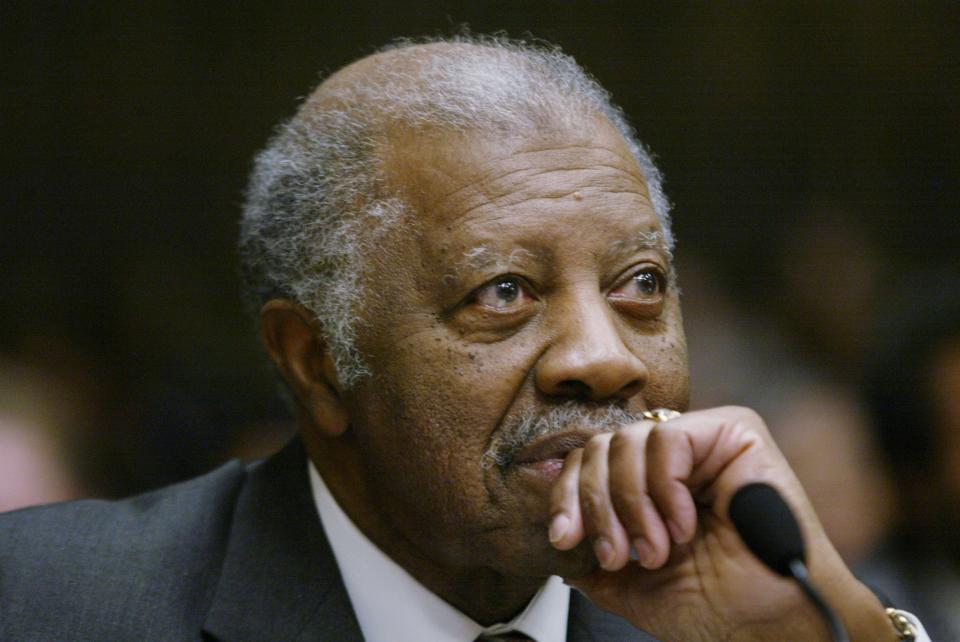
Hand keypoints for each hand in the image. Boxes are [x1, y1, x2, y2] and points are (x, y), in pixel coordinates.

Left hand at [549, 406, 893, 641]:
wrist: (768, 625)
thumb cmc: (714, 605)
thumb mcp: (629, 584)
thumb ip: (592, 557)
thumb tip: (555, 541)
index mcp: (650, 482)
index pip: (590, 462)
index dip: (569, 496)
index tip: (564, 539)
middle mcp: (675, 455)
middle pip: (602, 447)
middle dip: (598, 506)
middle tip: (618, 556)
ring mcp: (704, 439)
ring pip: (628, 440)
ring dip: (632, 504)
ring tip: (656, 550)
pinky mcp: (735, 431)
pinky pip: (668, 438)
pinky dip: (664, 487)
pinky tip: (684, 525)